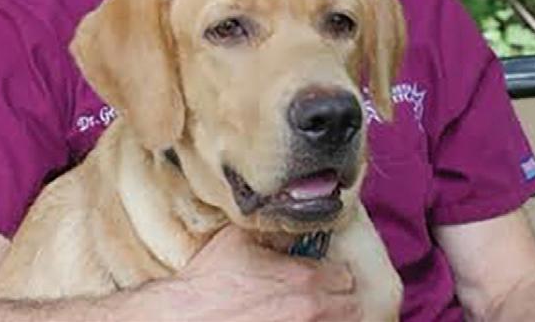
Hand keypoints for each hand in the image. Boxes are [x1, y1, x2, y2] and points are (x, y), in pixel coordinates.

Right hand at [163, 224, 359, 320]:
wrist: (182, 320)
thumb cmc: (208, 282)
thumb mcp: (239, 239)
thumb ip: (273, 231)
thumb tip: (290, 222)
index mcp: (304, 278)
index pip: (346, 276)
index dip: (333, 274)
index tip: (323, 275)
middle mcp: (311, 310)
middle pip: (352, 307)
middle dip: (338, 300)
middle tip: (319, 297)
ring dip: (329, 319)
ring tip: (306, 314)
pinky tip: (290, 321)